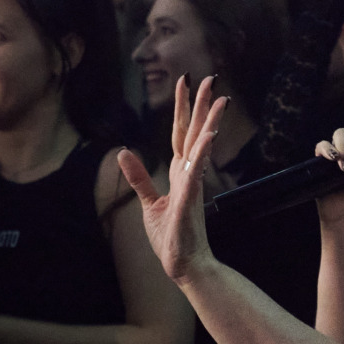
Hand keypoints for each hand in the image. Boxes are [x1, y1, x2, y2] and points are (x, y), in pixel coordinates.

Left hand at [118, 74, 222, 286]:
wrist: (184, 265)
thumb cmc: (171, 237)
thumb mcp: (149, 203)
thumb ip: (139, 177)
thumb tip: (123, 152)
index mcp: (180, 173)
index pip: (181, 133)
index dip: (183, 107)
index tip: (186, 82)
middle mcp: (189, 175)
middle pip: (195, 132)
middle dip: (202, 105)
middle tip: (212, 78)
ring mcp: (192, 186)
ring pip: (201, 147)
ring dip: (210, 122)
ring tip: (221, 99)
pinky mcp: (189, 201)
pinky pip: (195, 173)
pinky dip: (202, 153)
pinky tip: (208, 136)